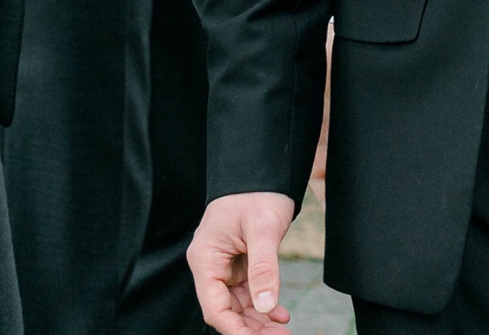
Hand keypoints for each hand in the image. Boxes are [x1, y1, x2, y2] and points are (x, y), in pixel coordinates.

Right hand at [187, 192, 294, 331]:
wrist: (263, 169)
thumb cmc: (257, 192)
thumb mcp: (263, 228)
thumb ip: (264, 267)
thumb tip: (267, 305)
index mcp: (205, 258)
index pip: (214, 306)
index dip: (234, 329)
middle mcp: (211, 265)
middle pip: (227, 310)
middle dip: (251, 328)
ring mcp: (225, 266)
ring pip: (238, 305)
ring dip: (259, 320)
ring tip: (282, 331)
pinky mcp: (239, 263)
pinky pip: (248, 292)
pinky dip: (264, 303)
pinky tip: (281, 315)